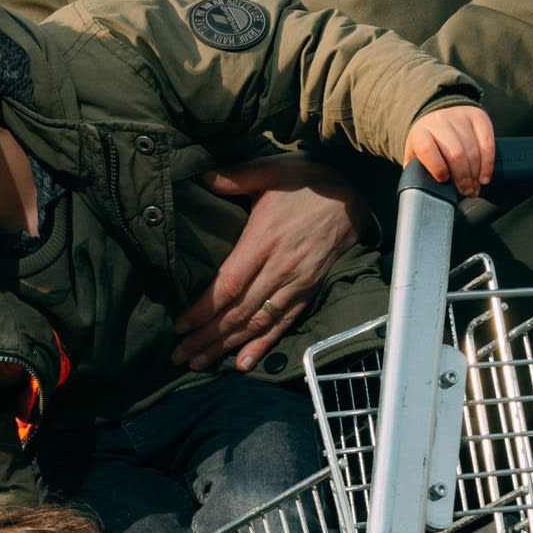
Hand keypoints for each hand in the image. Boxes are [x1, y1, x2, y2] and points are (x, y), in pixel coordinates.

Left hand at [176, 161, 364, 371]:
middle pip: (238, 311)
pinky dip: (263, 345)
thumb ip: (235, 176)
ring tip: (199, 362)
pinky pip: (284, 323)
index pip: (228, 284)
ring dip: (227, 346)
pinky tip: (243, 362)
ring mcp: (296, 282)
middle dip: (206, 337)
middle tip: (178, 356)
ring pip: (257, 323)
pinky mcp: (309, 289)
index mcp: (264, 240)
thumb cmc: (309, 180)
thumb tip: (202, 176)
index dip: (203, 310)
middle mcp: (280, 268)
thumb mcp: (271, 169)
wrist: (354, 192)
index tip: (179, 326)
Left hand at [402, 105, 496, 196]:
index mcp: (421, 132)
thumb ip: (418, 170)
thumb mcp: (415, 153)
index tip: (444, 180)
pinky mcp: (478, 116)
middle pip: (455, 154)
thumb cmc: (428, 140)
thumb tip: (425, 191)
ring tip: (474, 188)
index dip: (437, 168)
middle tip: (465, 191)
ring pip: (472, 151)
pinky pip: (487, 143)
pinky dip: (488, 164)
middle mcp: (439, 121)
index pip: (427, 150)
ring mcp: (460, 117)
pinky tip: (484, 177)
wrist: (439, 112)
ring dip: (476, 175)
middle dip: (462, 178)